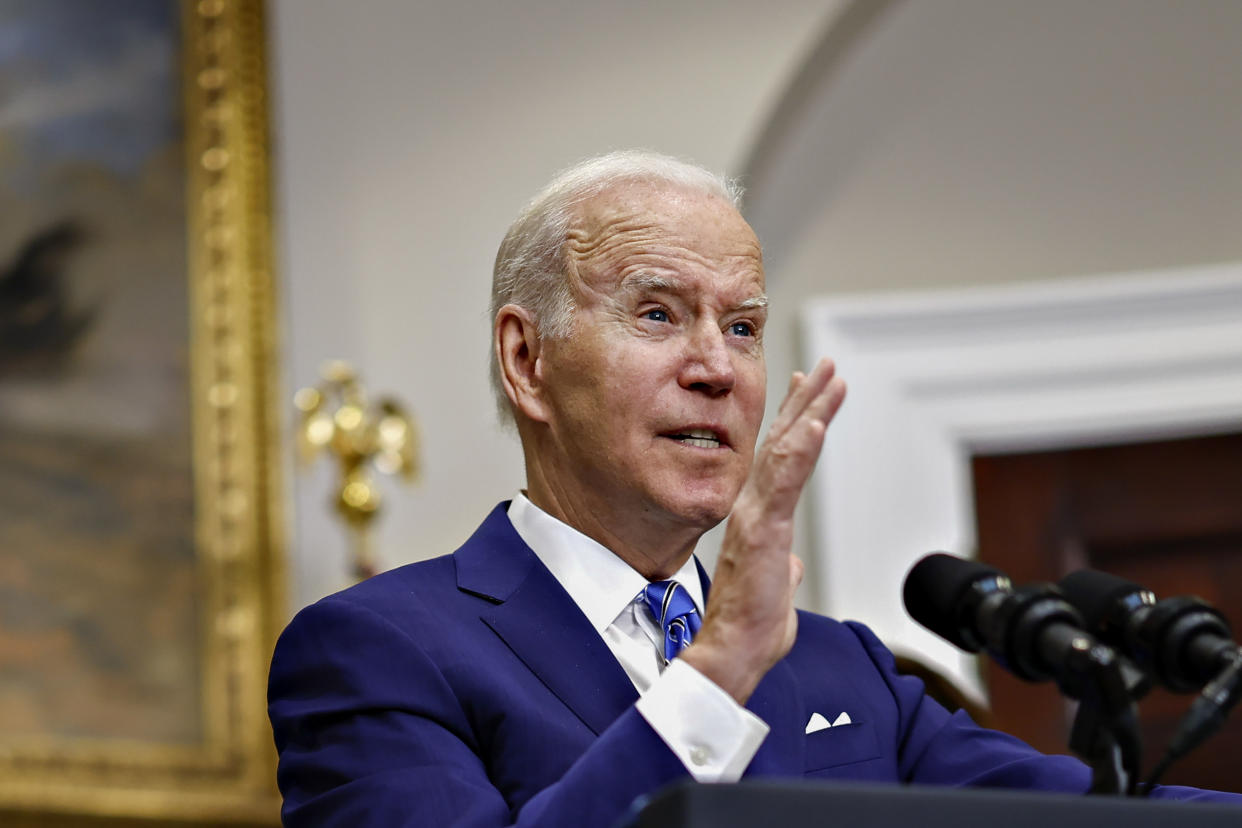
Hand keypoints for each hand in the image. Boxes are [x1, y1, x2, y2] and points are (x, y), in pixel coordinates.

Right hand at [680, 358, 845, 702]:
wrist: (731, 651)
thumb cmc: (750, 627)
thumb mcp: (775, 589)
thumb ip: (782, 569)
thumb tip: (791, 565)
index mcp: (759, 517)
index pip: (779, 459)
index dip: (794, 421)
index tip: (806, 389)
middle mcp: (754, 507)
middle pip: (783, 442)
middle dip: (807, 401)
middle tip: (826, 367)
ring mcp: (757, 516)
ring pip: (786, 452)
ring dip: (810, 412)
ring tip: (830, 379)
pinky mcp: (763, 531)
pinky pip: (785, 483)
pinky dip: (801, 451)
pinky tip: (815, 424)